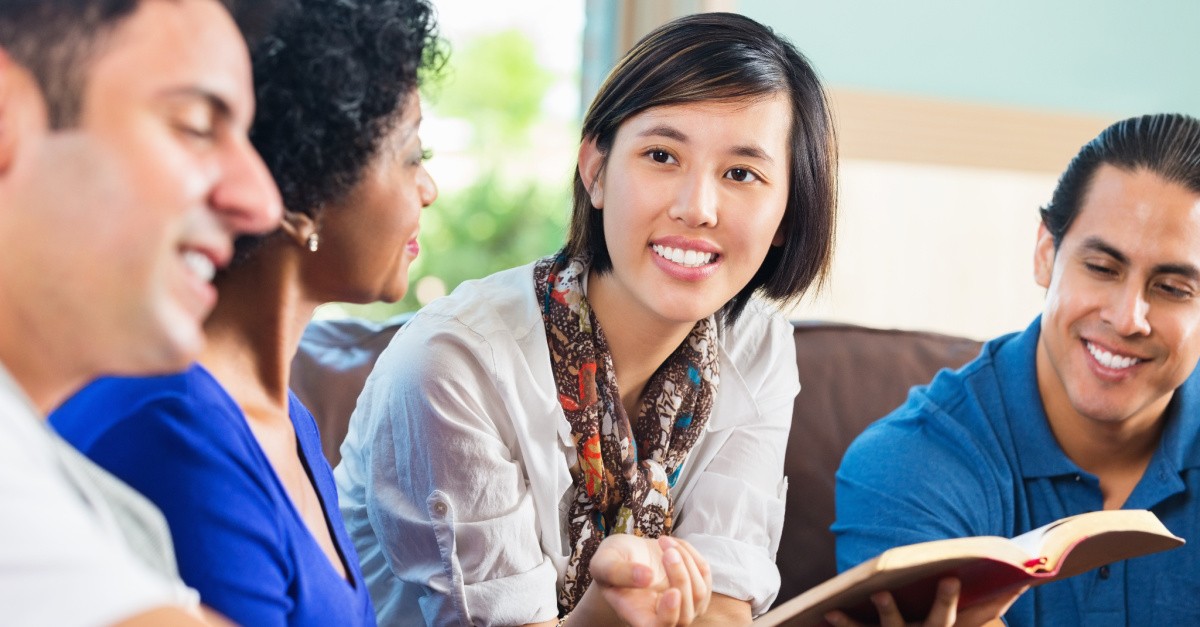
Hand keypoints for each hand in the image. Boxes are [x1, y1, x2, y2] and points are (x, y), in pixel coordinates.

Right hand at [585, 534, 712, 625]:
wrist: (626, 554)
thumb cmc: (611, 561)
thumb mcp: (603, 563)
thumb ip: (618, 572)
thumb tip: (647, 578)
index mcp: (637, 615)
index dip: (669, 615)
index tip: (672, 592)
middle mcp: (662, 616)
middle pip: (684, 612)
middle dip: (679, 576)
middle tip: (665, 547)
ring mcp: (682, 605)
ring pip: (698, 593)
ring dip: (686, 561)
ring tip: (663, 541)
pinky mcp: (694, 588)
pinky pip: (704, 574)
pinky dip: (691, 554)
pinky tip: (673, 544)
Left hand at [823, 579, 1026, 626]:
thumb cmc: (962, 623)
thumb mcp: (983, 614)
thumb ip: (1004, 594)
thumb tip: (1036, 567)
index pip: (947, 617)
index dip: (947, 598)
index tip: (952, 577)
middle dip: (891, 612)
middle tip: (880, 594)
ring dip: (853, 624)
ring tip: (835, 612)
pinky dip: (842, 626)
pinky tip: (824, 613)